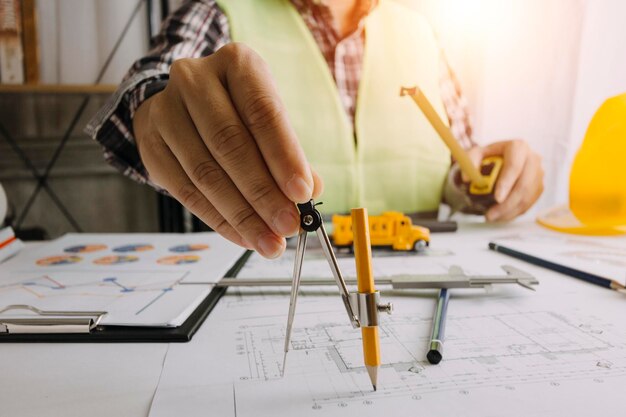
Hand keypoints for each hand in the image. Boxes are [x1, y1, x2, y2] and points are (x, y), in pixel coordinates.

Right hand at [133, 43, 322, 257]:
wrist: (185, 106)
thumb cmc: (239, 112)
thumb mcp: (269, 120)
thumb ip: (290, 154)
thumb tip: (310, 192)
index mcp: (236, 64)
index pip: (262, 112)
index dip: (284, 156)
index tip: (303, 194)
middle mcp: (194, 80)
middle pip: (230, 144)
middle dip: (263, 193)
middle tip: (288, 226)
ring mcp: (166, 111)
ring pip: (205, 173)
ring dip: (242, 215)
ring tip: (270, 241)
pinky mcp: (150, 144)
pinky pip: (185, 191)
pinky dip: (219, 220)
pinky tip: (243, 236)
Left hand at [466, 140, 543, 220]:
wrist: (502, 160)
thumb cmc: (489, 157)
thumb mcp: (476, 154)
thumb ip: (470, 162)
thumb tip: (467, 178)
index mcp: (518, 147)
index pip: (514, 166)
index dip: (506, 183)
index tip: (497, 198)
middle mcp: (533, 159)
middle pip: (524, 185)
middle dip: (507, 204)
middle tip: (491, 214)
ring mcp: (538, 174)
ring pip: (527, 197)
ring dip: (509, 211)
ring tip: (492, 217)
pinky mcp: (538, 187)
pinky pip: (529, 204)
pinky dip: (514, 212)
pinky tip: (501, 216)